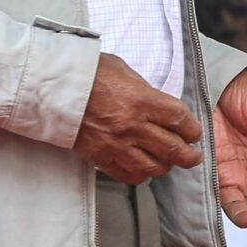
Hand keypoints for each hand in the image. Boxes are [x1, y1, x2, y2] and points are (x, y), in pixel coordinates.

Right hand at [74, 53, 202, 183]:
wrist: (51, 87)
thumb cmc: (87, 73)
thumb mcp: (123, 70)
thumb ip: (144, 89)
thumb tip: (158, 102)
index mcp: (142, 100)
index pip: (180, 120)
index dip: (193, 129)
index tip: (195, 132)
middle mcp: (133, 125)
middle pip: (173, 149)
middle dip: (189, 155)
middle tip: (193, 156)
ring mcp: (116, 144)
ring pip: (152, 167)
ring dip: (165, 167)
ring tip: (169, 164)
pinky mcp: (99, 156)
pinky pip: (126, 174)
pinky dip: (139, 175)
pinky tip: (144, 170)